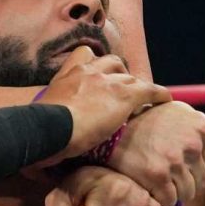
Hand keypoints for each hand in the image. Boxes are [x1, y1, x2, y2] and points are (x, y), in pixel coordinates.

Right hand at [39, 50, 165, 159]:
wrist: (48, 129)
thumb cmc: (39, 131)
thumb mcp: (42, 117)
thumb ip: (49, 119)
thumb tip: (42, 149)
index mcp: (67, 75)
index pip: (83, 55)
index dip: (95, 65)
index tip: (98, 77)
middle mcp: (87, 71)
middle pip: (111, 62)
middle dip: (119, 73)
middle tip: (122, 90)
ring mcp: (106, 82)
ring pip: (130, 76)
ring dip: (135, 85)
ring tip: (141, 99)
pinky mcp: (123, 95)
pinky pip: (149, 89)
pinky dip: (158, 94)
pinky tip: (165, 100)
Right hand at [104, 101, 204, 205]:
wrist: (112, 130)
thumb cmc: (143, 123)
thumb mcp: (175, 113)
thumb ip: (196, 131)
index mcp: (202, 126)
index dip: (195, 169)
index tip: (180, 168)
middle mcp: (193, 143)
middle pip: (201, 180)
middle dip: (185, 182)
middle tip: (166, 177)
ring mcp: (176, 160)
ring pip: (188, 193)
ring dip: (174, 193)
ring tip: (158, 182)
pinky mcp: (159, 175)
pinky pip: (171, 200)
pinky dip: (161, 199)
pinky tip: (150, 187)